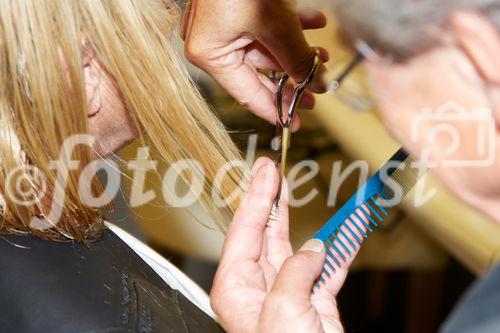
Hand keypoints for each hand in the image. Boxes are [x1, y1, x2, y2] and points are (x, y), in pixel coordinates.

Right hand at [181, 0, 328, 130]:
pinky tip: (312, 23)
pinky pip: (263, 25)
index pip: (248, 94)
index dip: (276, 109)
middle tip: (317, 88)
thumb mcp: (277, 26)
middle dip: (293, 75)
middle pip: (259, 71)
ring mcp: (221, 23)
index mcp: (210, 52)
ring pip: (265, 47)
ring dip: (295, 49)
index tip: (297, 121)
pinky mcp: (233, 7)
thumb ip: (297, 60)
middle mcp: (211, 41)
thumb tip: (316, 85)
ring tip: (321, 53)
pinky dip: (288, 26)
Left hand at [211, 158, 359, 332]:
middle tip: (275, 169)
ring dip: (307, 218)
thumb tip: (313, 249)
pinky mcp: (314, 300)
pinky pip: (328, 265)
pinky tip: (347, 227)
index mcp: (237, 286)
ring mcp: (288, 291)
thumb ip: (294, 272)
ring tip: (302, 189)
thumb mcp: (282, 311)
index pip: (245, 230)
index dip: (258, 196)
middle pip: (265, 232)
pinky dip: (341, 246)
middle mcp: (259, 286)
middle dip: (272, 199)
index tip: (267, 170)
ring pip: (297, 244)